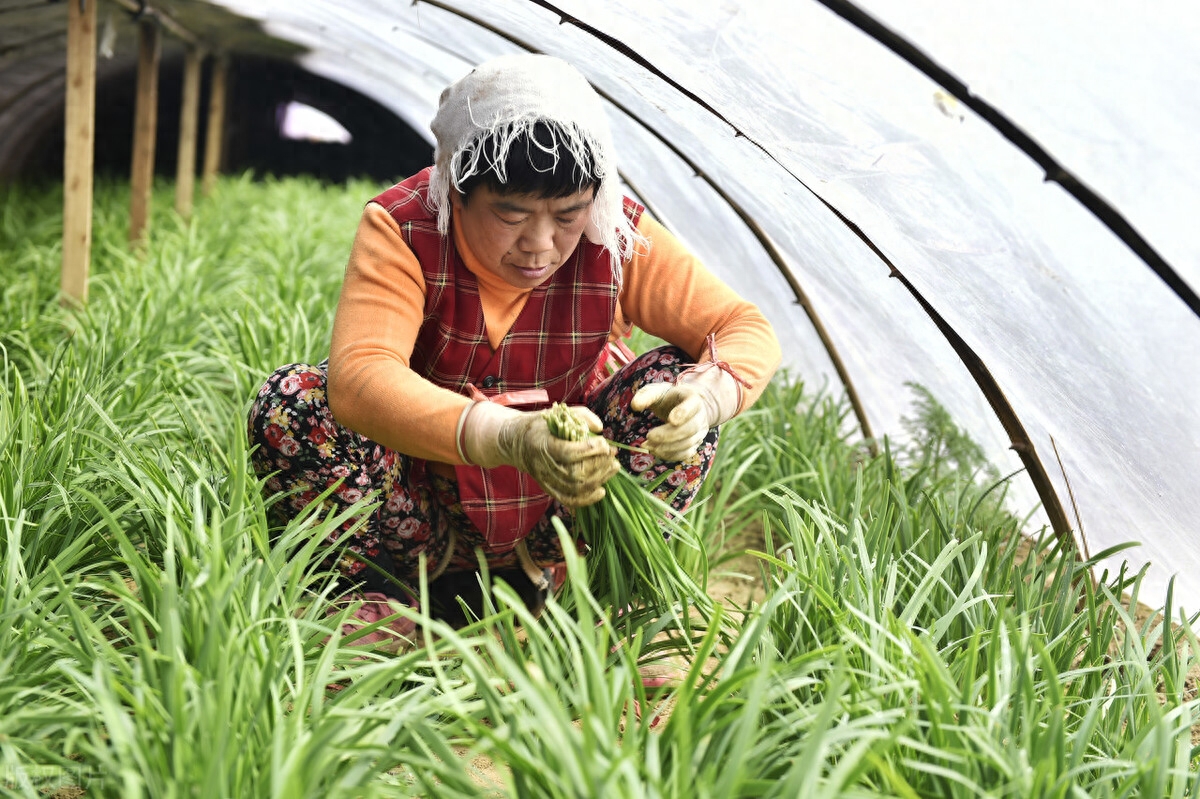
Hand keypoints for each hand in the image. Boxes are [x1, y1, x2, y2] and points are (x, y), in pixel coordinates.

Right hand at [462, 403, 618, 507]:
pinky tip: (602, 491)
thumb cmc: (541, 425)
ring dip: (599, 479)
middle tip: (612, 455)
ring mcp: (545, 479)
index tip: (604, 443)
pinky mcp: (548, 488)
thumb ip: (581, 416)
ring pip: (575, 488)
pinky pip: (568, 500)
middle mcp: (542, 465)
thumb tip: (600, 428)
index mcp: (542, 444)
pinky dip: (587, 499)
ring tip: (613, 467)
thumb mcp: (558, 413)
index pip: (568, 453)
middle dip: (599, 465)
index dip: (590, 450)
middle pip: (575, 474)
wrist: (516, 442)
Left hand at [630, 363, 740, 461]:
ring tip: (647, 444)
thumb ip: (645, 396)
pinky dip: (670, 455)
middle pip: (690, 428)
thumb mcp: (657, 391)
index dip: (683, 413)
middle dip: (669, 435)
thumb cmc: (667, 398)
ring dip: (667, 447)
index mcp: (692, 398)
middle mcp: (700, 415)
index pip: (693, 405)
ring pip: (688, 443)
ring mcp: (700, 431)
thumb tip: (635, 406)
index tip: (670, 420)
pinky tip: (656, 451)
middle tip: (649, 436)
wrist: (683, 406)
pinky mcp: (695, 443)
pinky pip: (686, 453)